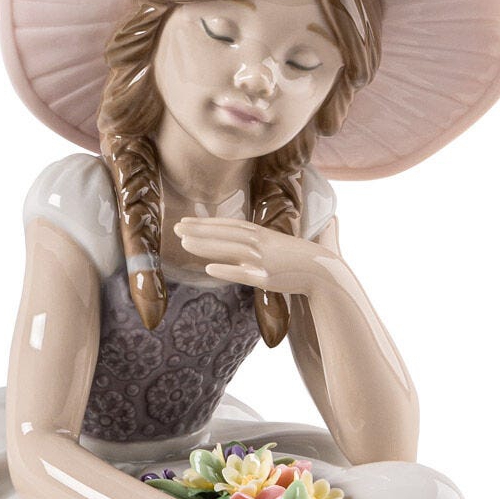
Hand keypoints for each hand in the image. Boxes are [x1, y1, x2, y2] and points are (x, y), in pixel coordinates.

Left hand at [172, 217, 326, 297]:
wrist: (324, 271)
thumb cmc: (306, 258)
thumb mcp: (283, 244)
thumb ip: (268, 239)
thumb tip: (261, 232)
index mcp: (262, 233)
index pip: (230, 225)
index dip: (207, 223)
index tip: (187, 221)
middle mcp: (260, 243)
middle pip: (225, 233)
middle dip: (199, 229)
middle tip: (176, 227)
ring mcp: (262, 259)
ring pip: (229, 249)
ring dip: (206, 245)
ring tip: (184, 242)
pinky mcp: (266, 277)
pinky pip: (243, 273)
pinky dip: (226, 270)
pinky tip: (209, 269)